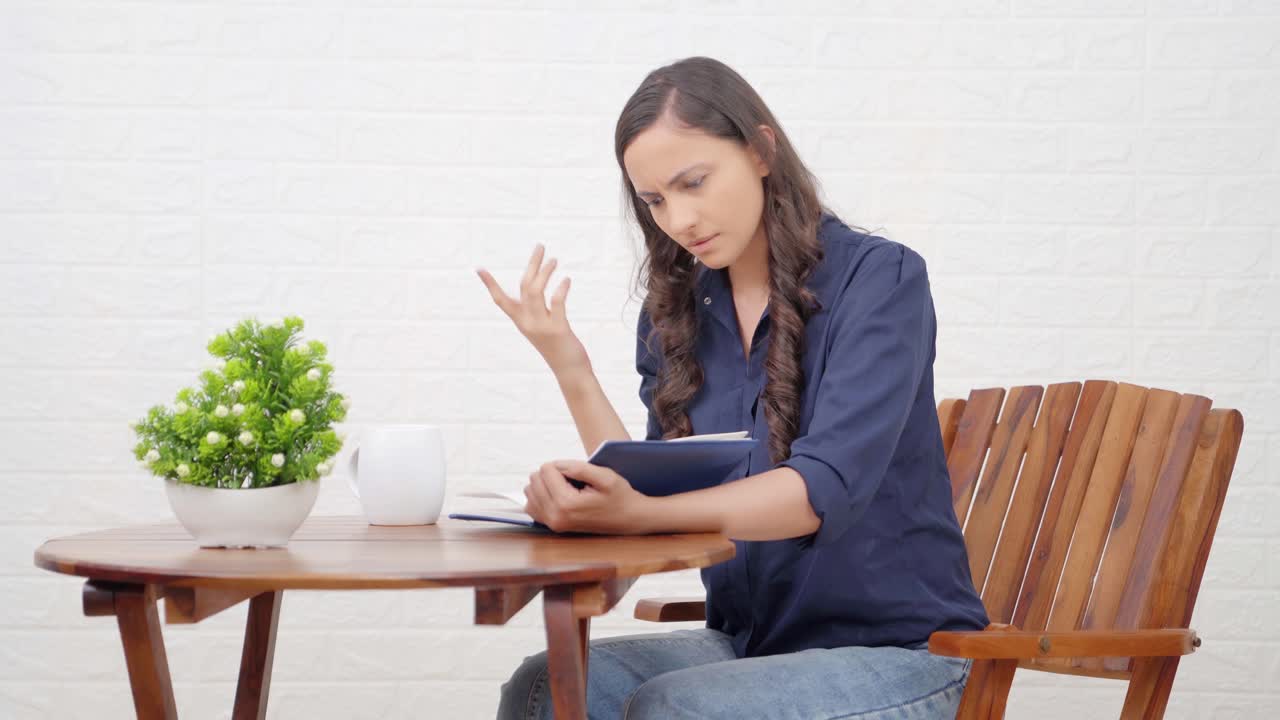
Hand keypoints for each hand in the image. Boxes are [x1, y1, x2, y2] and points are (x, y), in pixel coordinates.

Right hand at [476, 244, 589, 374]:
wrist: (569, 371)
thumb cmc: (558, 348)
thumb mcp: (542, 328)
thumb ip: (536, 312)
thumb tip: (537, 291)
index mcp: (521, 321)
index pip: (500, 300)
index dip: (490, 284)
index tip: (479, 268)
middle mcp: (527, 322)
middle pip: (523, 287)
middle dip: (532, 264)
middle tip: (541, 247)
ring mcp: (541, 326)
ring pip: (535, 292)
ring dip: (545, 273)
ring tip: (554, 260)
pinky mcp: (558, 329)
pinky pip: (556, 303)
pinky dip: (561, 289)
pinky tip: (566, 280)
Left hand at [522, 460, 653, 534]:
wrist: (628, 519)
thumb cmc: (619, 496)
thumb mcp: (605, 476)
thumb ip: (578, 468)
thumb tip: (555, 465)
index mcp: (566, 504)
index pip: (546, 469)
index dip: (562, 465)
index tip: (578, 473)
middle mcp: (555, 517)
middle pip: (535, 479)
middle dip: (552, 473)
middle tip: (573, 480)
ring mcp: (552, 524)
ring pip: (530, 491)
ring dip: (545, 484)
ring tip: (567, 487)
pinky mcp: (552, 526)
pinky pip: (531, 505)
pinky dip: (541, 495)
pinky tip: (558, 495)